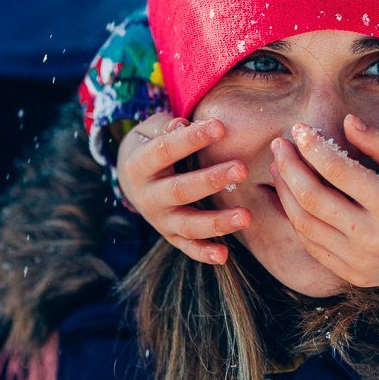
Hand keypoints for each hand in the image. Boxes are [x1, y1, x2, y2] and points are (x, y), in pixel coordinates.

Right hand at [116, 113, 249, 264]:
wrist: (132, 178)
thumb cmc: (152, 144)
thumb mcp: (151, 131)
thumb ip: (167, 127)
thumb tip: (181, 124)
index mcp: (139, 165)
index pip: (165, 150)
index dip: (191, 139)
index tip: (220, 127)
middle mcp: (147, 196)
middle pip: (179, 190)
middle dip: (211, 180)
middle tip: (242, 169)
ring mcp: (159, 220)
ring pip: (187, 225)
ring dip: (217, 222)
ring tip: (246, 216)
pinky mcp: (170, 236)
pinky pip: (188, 248)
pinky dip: (204, 253)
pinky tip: (224, 255)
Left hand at [269, 115, 378, 295]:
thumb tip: (347, 121)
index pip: (337, 170)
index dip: (312, 146)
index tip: (299, 129)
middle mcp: (371, 236)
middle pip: (312, 199)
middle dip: (289, 167)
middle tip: (279, 145)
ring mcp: (360, 260)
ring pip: (305, 225)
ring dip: (286, 194)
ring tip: (279, 168)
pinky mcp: (353, 275)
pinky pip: (313, 247)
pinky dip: (297, 221)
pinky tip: (292, 198)